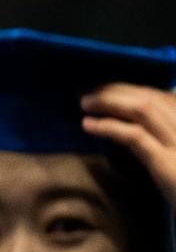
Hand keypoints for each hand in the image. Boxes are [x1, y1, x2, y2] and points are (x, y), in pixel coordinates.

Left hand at [82, 82, 175, 208]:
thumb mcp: (174, 156)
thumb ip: (164, 136)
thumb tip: (134, 124)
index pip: (163, 96)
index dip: (133, 89)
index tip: (108, 90)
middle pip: (151, 98)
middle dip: (117, 91)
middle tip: (90, 93)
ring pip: (142, 109)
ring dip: (109, 102)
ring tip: (85, 103)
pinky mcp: (167, 163)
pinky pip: (134, 136)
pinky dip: (108, 126)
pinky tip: (89, 125)